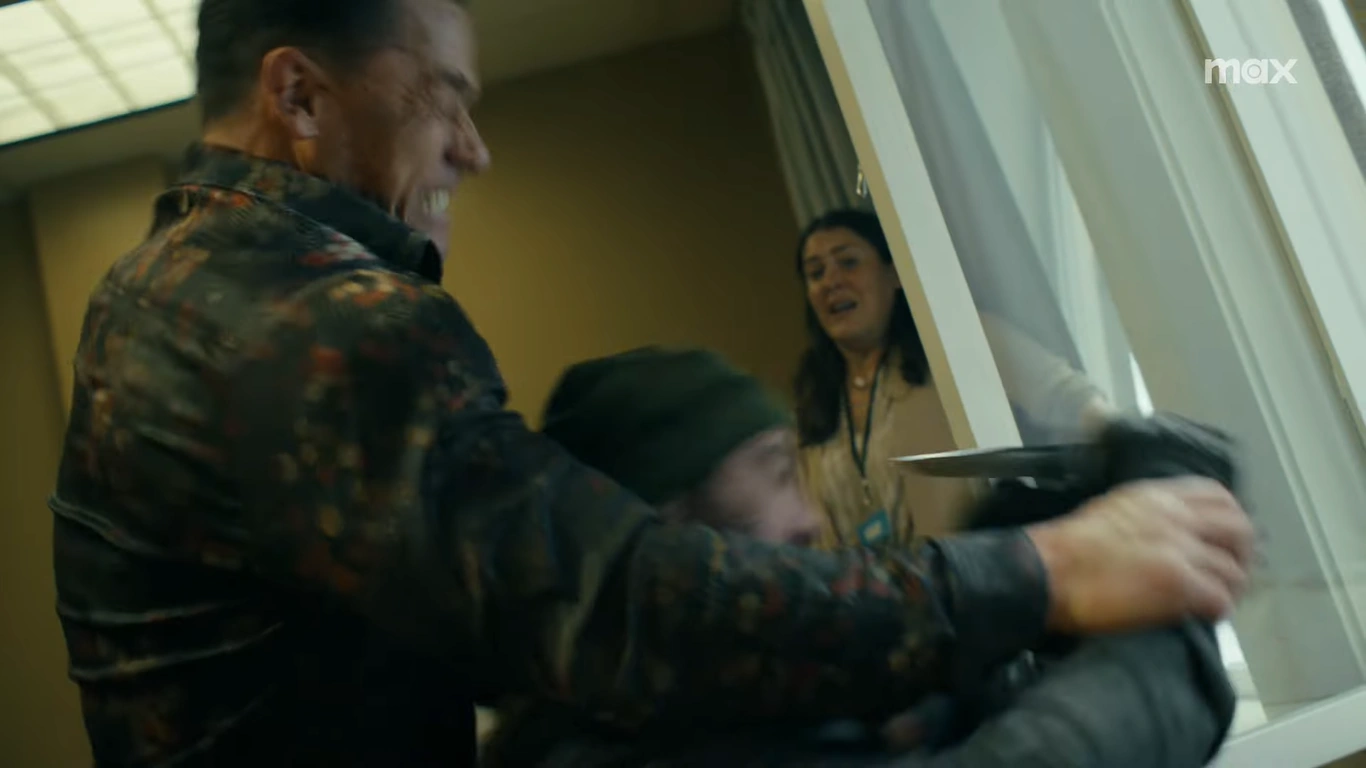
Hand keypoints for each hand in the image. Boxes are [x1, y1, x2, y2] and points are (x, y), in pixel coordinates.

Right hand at [1026, 477, 1253, 634]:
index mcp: (1157, 497)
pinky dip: (1218, 610)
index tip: (1224, 539)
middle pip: (1239, 530)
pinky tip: (1205, 616)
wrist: (1045, 570)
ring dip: (1231, 588)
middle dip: (1242, 554)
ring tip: (1216, 600)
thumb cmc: (1065, 546)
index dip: (1231, 520)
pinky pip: (1219, 599)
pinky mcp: (1178, 584)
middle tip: (1231, 573)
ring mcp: (1180, 550)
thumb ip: (1146, 518)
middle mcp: (1176, 518)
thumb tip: (1166, 536)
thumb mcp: (1111, 511)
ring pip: (1233, 570)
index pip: (1217, 496)